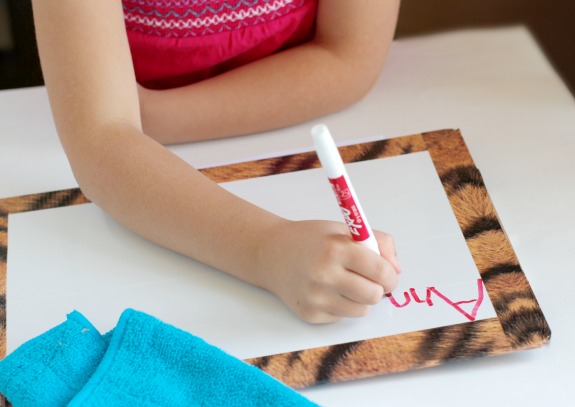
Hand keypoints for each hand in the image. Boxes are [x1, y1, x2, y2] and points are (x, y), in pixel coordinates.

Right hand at [256, 219, 400, 323]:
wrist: (272, 253)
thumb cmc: (311, 239)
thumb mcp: (344, 229)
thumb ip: (377, 243)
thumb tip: (396, 270)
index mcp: (337, 248)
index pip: (380, 271)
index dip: (390, 276)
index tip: (388, 275)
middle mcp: (325, 274)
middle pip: (374, 295)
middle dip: (378, 288)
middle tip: (369, 280)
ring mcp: (316, 297)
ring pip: (361, 310)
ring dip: (361, 299)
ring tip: (347, 284)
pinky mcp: (310, 314)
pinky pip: (342, 316)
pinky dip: (342, 306)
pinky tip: (328, 291)